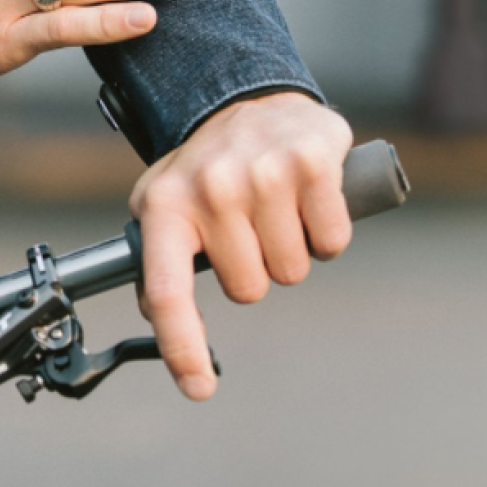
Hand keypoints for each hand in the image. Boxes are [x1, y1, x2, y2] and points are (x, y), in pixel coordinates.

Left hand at [128, 92, 353, 399]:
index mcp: (165, 205)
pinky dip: (326, 233)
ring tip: (274, 208)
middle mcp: (210, 189)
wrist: (249, 99)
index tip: (198, 388)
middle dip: (254, 269)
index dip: (182, 348)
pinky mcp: (311, 164)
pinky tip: (307, 200)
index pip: (167, 293)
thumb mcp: (163, 202)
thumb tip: (154, 315)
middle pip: (248, 290)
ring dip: (290, 250)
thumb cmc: (205, 164)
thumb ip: (156, 259)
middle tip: (247, 228)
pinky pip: (332, 243)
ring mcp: (261, 174)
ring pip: (292, 271)